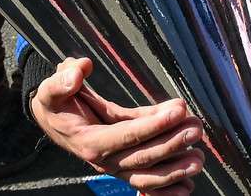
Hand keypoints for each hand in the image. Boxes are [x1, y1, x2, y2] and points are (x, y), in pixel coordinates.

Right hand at [31, 57, 203, 193]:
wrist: (53, 121)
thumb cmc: (56, 102)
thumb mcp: (51, 89)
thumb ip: (63, 79)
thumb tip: (81, 68)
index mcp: (89, 140)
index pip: (126, 135)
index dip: (153, 125)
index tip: (178, 111)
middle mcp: (104, 158)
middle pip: (142, 157)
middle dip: (172, 144)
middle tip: (197, 129)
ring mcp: (115, 165)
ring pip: (147, 175)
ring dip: (174, 170)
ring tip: (199, 158)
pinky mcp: (124, 164)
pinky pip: (146, 181)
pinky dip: (166, 188)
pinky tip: (188, 187)